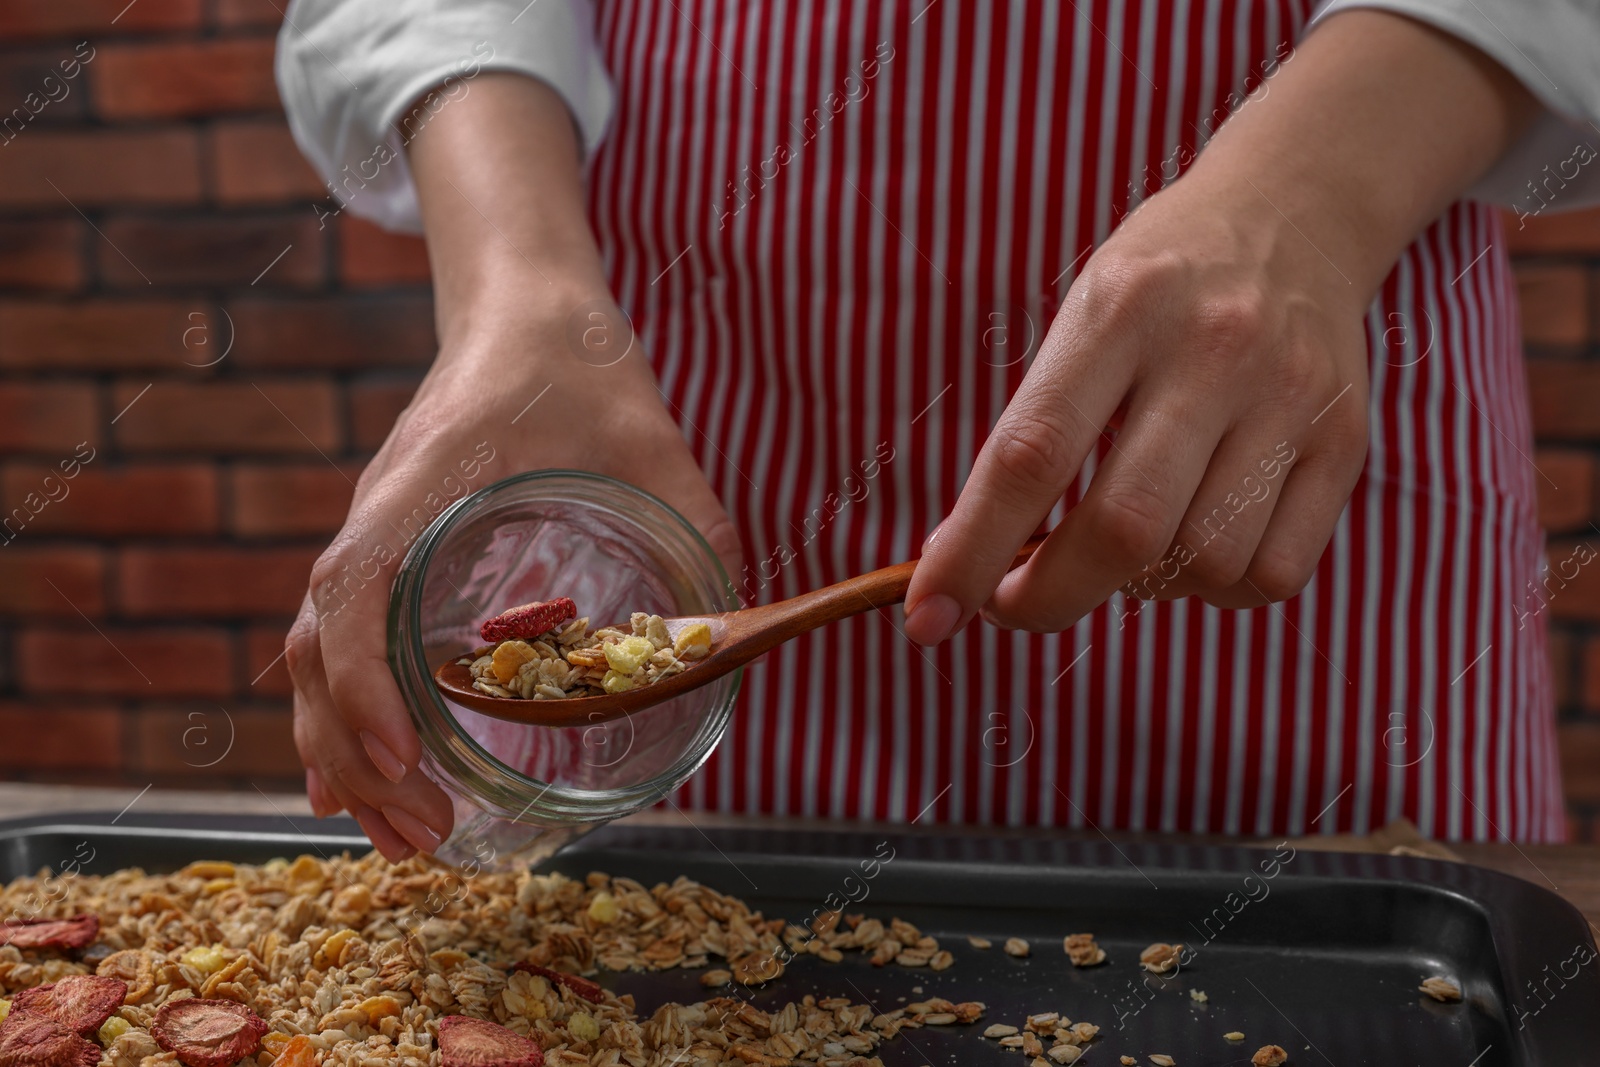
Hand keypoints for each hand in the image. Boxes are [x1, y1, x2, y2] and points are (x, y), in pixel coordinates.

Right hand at [287, 300, 740, 860]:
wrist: (525, 309)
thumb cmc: (580, 363)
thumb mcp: (654, 438)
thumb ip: (695, 525)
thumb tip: (726, 638)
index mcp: (426, 478)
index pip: (353, 586)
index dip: (365, 680)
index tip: (408, 754)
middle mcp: (380, 512)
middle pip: (319, 649)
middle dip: (358, 754)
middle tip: (426, 834)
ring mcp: (376, 533)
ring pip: (316, 656)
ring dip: (346, 751)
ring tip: (402, 834)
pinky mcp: (391, 550)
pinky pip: (338, 641)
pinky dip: (343, 716)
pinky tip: (366, 778)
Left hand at [903, 10, 1535, 640]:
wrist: (1298, 213)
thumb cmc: (1158, 285)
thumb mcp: (1080, 315)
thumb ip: (1031, 429)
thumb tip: (964, 561)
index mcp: (1121, 309)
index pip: (1032, 454)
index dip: (972, 550)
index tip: (928, 616)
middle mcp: (1214, 351)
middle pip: (1124, 527)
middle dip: (1049, 596)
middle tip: (1013, 601)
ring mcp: (1289, 400)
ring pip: (1202, 562)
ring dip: (1138, 587)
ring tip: (1123, 546)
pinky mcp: (1343, 445)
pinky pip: (1271, 576)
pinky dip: (1214, 590)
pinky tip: (1193, 546)